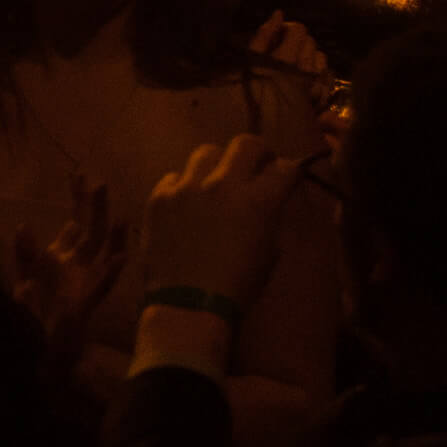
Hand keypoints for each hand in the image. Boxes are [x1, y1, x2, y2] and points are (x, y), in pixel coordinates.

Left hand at [12, 183, 139, 353]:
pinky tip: (119, 258)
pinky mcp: (85, 301)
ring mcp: (84, 282)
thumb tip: (24, 226)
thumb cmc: (30, 310)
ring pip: (103, 254)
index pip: (74, 221)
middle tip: (100, 183)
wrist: (35, 343)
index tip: (80, 174)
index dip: (78, 200)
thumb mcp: (23, 277)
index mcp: (62, 256)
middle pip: (91, 231)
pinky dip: (110, 272)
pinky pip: (101, 285)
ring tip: (121, 218)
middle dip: (96, 209)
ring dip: (113, 237)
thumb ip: (24, 253)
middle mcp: (77, 265)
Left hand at [135, 132, 300, 305]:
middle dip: (256, 151)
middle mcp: (222, 185)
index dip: (288, 170)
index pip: (282, 168)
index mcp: (257, 201)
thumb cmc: (237, 285)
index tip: (285, 175)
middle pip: (244, 144)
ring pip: (205, 153)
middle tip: (256, 164)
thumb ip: (271, 218)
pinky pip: (174, 177)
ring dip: (217, 165)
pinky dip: (184, 186)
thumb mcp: (269, 252)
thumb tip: (271, 201)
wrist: (188, 303)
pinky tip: (186, 204)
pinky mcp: (158, 196)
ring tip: (216, 182)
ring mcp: (186, 187)